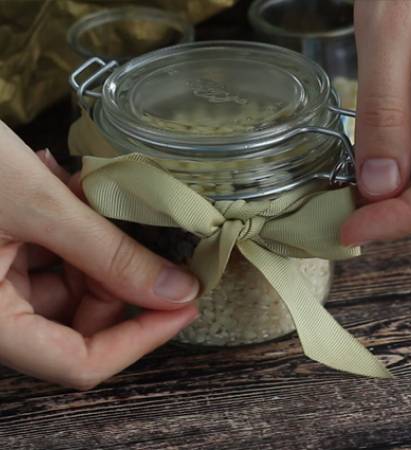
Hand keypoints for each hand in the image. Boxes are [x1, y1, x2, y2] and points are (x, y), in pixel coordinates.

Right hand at [0, 122, 200, 389]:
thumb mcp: (38, 206)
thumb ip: (110, 254)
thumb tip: (179, 290)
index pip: (79, 363)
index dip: (142, 337)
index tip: (188, 303)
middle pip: (81, 323)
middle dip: (117, 275)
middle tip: (131, 223)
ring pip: (72, 287)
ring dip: (95, 243)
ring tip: (84, 190)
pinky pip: (52, 259)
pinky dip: (72, 228)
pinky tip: (66, 186)